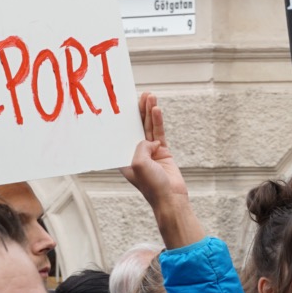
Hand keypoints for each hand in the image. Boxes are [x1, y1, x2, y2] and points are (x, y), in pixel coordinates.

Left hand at [118, 92, 203, 249]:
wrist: (171, 198)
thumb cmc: (151, 185)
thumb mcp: (138, 163)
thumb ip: (140, 147)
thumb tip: (150, 142)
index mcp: (123, 158)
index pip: (120, 134)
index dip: (120, 120)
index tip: (120, 106)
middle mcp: (135, 153)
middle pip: (135, 127)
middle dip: (137, 111)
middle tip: (139, 95)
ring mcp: (149, 151)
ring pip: (147, 127)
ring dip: (149, 112)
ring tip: (150, 96)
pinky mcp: (162, 152)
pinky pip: (159, 133)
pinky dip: (158, 121)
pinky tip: (157, 110)